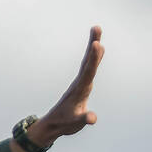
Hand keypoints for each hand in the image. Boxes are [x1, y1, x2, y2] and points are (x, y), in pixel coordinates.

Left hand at [36, 26, 104, 144]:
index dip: (93, 58)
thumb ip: (83, 119)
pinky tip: (99, 48)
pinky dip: (94, 57)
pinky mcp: (82, 85)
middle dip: (92, 45)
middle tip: (96, 27)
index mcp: (80, 89)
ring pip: (88, 62)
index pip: (88, 71)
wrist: (53, 125)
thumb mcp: (74, 123)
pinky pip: (89, 67)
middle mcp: (80, 83)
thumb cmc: (64, 124)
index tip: (97, 44)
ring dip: (93, 47)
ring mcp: (80, 83)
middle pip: (87, 61)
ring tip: (96, 31)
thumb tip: (92, 118)